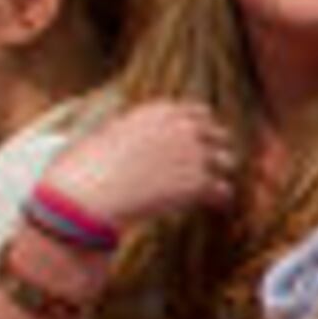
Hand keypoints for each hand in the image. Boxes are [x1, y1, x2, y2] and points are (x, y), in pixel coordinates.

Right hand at [38, 99, 237, 237]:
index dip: (203, 129)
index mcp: (162, 111)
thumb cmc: (90, 165)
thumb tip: (127, 132)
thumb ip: (132, 128)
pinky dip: (220, 199)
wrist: (91, 191)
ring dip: (219, 174)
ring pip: (227, 161)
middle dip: (216, 150)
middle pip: (220, 135)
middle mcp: (184, 128)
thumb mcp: (109, 133)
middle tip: (213, 167)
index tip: (203, 141)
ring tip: (213, 188)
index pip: (200, 112)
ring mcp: (195, 154)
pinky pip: (224, 190)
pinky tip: (214, 206)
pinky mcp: (200, 182)